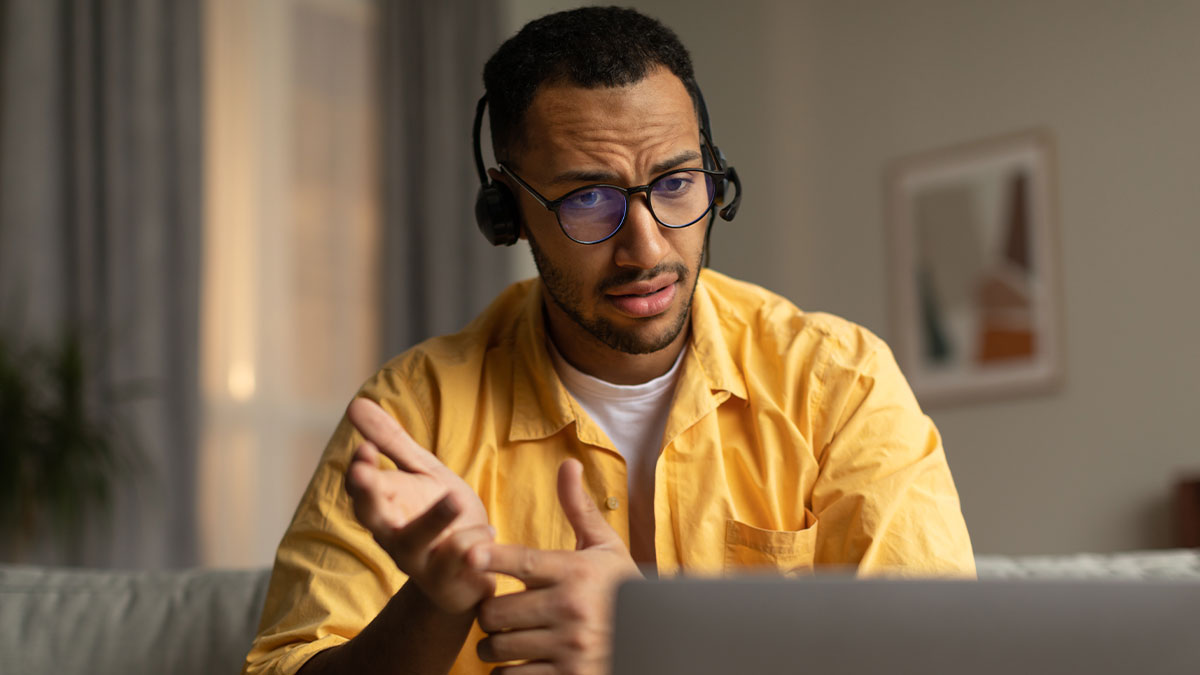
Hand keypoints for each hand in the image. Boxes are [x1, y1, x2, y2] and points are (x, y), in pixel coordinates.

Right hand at [344, 397, 493, 612]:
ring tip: (454, 498)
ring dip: (433, 520)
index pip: (361, 489)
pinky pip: (457, 563)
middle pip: (372, 518)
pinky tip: (489, 532)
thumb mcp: (422, 472)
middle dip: (367, 495)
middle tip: (365, 473)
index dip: (359, 472)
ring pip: (416, 543)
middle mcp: (394, 537)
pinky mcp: (448, 582)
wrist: (468, 574)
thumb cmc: (441, 516)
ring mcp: (420, 562)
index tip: (365, 449)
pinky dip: (471, 547)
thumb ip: (392, 442)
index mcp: (385, 508)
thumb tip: (354, 402)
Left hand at [474, 459, 640, 674]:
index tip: (469, 554)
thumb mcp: (606, 548)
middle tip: (497, 610)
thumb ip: (579, 509)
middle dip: (488, 611)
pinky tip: (517, 663)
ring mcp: (568, 647)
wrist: (656, 640)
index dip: (490, 557)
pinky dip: (506, 673)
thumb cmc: (621, 588)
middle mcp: (571, 609)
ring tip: (505, 637)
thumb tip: (567, 463)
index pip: (521, 561)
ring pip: (497, 646)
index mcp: (576, 572)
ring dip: (493, 644)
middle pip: (495, 610)